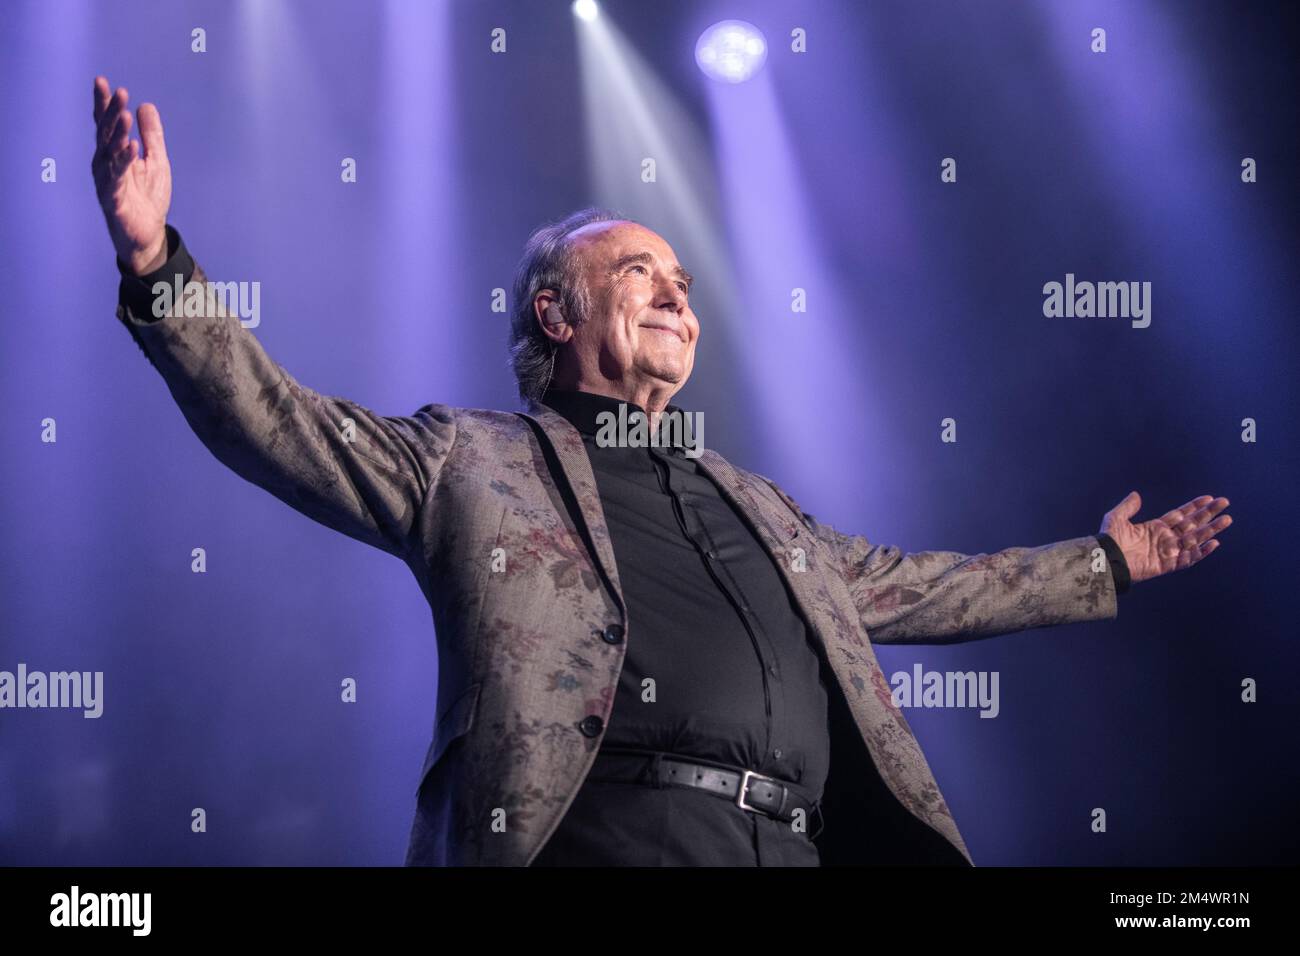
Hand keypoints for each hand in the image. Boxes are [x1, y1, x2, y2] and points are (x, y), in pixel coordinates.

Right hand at [91, 76, 171, 274]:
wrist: (148, 234)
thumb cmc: (147, 197)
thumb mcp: (156, 161)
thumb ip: (152, 135)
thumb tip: (146, 106)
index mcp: (113, 154)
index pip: (106, 124)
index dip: (103, 103)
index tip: (102, 82)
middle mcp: (105, 164)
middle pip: (105, 134)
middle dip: (110, 112)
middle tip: (119, 93)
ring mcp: (107, 181)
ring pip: (109, 152)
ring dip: (117, 133)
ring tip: (124, 114)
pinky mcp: (114, 199)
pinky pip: (117, 177)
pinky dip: (124, 161)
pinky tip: (132, 146)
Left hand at [1100, 491, 1230, 583]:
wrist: (1105, 561)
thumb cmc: (1109, 540)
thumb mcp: (1116, 518)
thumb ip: (1128, 506)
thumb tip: (1137, 494)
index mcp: (1155, 527)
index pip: (1180, 515)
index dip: (1194, 506)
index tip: (1209, 498)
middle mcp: (1165, 538)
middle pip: (1192, 524)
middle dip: (1209, 514)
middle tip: (1225, 503)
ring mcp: (1167, 551)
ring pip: (1194, 540)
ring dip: (1211, 530)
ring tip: (1226, 520)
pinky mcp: (1167, 565)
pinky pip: (1188, 559)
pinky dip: (1200, 552)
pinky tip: (1213, 543)